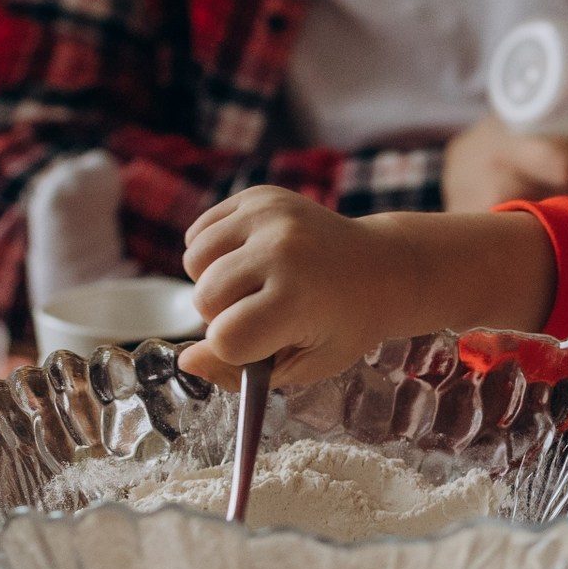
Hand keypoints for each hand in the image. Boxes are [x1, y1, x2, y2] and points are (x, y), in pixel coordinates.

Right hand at [178, 188, 413, 390]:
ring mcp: (268, 216)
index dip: (236, 349)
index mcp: (297, 298)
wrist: (380, 266)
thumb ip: (243, 372)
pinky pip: (200, 232)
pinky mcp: (259, 196)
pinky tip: (248, 259)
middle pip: (204, 298)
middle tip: (263, 312)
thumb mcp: (307, 364)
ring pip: (194, 261)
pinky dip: (213, 252)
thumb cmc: (344, 323)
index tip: (265, 341)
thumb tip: (187, 360)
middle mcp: (281, 249)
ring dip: (213, 282)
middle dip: (222, 316)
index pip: (225, 338)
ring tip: (253, 285)